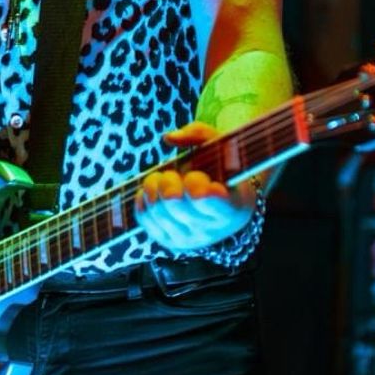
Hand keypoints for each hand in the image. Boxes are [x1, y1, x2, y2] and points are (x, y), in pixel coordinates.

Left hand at [134, 121, 255, 254]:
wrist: (225, 207)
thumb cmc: (224, 172)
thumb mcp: (223, 148)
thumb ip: (201, 134)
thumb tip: (169, 138)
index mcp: (231, 209)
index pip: (207, 201)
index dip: (196, 185)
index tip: (199, 179)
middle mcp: (208, 230)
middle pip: (173, 202)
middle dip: (170, 180)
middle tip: (175, 173)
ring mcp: (186, 239)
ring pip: (155, 209)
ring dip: (156, 185)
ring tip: (168, 178)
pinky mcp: (166, 240)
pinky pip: (143, 216)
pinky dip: (146, 196)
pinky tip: (157, 190)